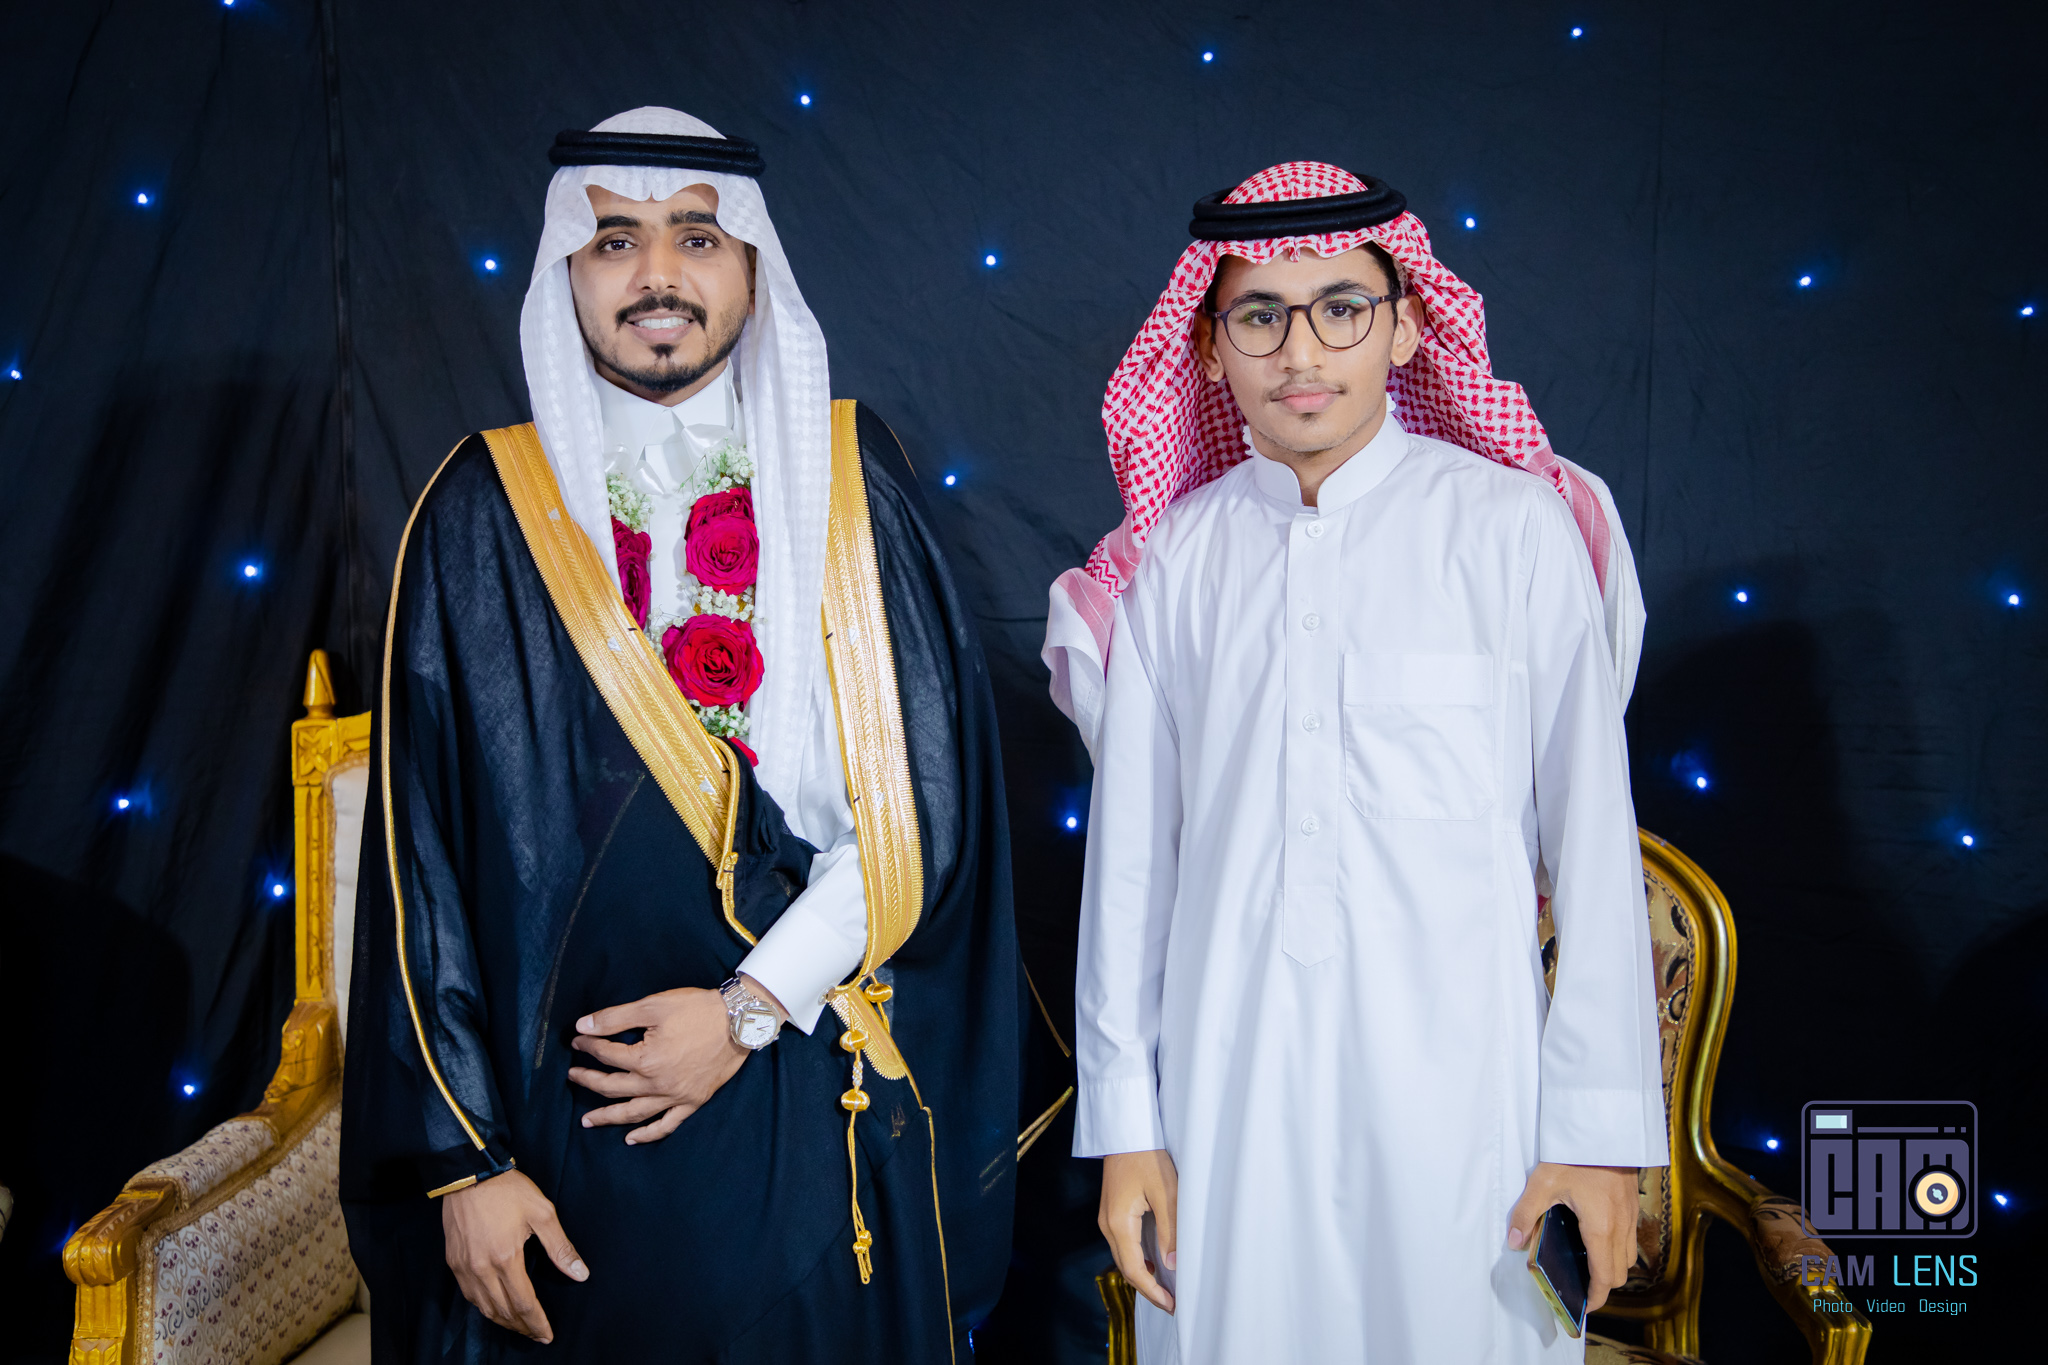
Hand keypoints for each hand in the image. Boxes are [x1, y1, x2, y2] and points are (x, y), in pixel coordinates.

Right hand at [441, 1170, 586, 1342]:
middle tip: (536, 1334)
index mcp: (506, 1259)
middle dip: (522, 1327)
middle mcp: (482, 1269)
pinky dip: (485, 1307)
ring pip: (485, 1308)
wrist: (469, 1174)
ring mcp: (465, 1268)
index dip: (537, 1323)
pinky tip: (495, 1308)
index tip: (547, 1335)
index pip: (524, 1304)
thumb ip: (560, 1248)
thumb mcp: (542, 1213)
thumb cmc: (508, 1191)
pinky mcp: (454, 1263)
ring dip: (503, 1321)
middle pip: (504, 1311)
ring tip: (520, 1326)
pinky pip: (469, 1296)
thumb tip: (580, 1274)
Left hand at [567, 975, 785, 1143]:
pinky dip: (648, 1134)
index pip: (607, 1055)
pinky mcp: (692, 1102)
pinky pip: (667, 1124)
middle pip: (613, 1087)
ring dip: (608, 1117)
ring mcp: (675, 1097)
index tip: (578, 1039)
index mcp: (645, 1059)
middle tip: (573, 1076)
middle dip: (588, 1080)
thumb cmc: (697, 1009)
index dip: (589, 1046)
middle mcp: (657, 1084)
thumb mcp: (653, 1005)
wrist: (739, 1021)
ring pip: (634, 1113)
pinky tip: (632, 1139)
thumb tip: (583, 1026)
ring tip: (588, 1120)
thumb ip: (615, 1018)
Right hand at [1099, 1148, 1178, 1313]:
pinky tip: (1152, 1262)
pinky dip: (1136, 1259)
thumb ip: (1169, 1231)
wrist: (1127, 1132)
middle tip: (1170, 1303)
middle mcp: (1107, 1225)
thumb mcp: (1166, 1193)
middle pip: (1125, 1268)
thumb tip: (1171, 1265)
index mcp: (1119, 1224)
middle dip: (1147, 1289)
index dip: (1152, 1292)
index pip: (1135, 1269)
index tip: (1171, 1305)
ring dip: (1142, 1275)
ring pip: (1122, 1257)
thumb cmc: (1147, 1157)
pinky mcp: (1111, 1211)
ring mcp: (1106, 1218)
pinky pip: (1122, 1244)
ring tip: (1164, 1288)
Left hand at [1506, 1162, 1639, 1313]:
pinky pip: (1629, 1238)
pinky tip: (1595, 1238)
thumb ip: (1526, 1214)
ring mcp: (1630, 1216)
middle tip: (1579, 1287)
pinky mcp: (1631, 1205)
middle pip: (1619, 1273)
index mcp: (1600, 1228)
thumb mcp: (1543, 1182)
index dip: (1594, 1298)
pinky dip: (1616, 1248)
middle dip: (1602, 1286)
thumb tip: (1514, 1242)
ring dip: (1611, 1266)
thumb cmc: (1576, 1154)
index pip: (1604, 1277)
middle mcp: (1621, 1227)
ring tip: (1585, 1265)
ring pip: (1628, 1257)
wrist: (1603, 1127)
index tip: (1582, 1307)